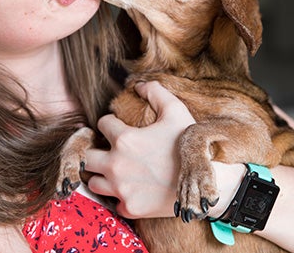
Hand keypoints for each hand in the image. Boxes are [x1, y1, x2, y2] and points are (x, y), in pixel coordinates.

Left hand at [83, 81, 195, 218]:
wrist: (205, 183)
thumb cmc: (189, 146)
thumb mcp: (176, 111)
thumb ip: (156, 92)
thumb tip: (139, 85)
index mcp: (124, 139)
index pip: (102, 124)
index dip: (110, 122)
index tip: (119, 127)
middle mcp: (116, 164)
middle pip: (87, 156)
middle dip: (95, 150)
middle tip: (108, 150)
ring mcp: (121, 189)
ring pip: (93, 181)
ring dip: (101, 175)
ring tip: (114, 170)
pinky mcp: (130, 208)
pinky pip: (113, 202)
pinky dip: (119, 197)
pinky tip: (130, 189)